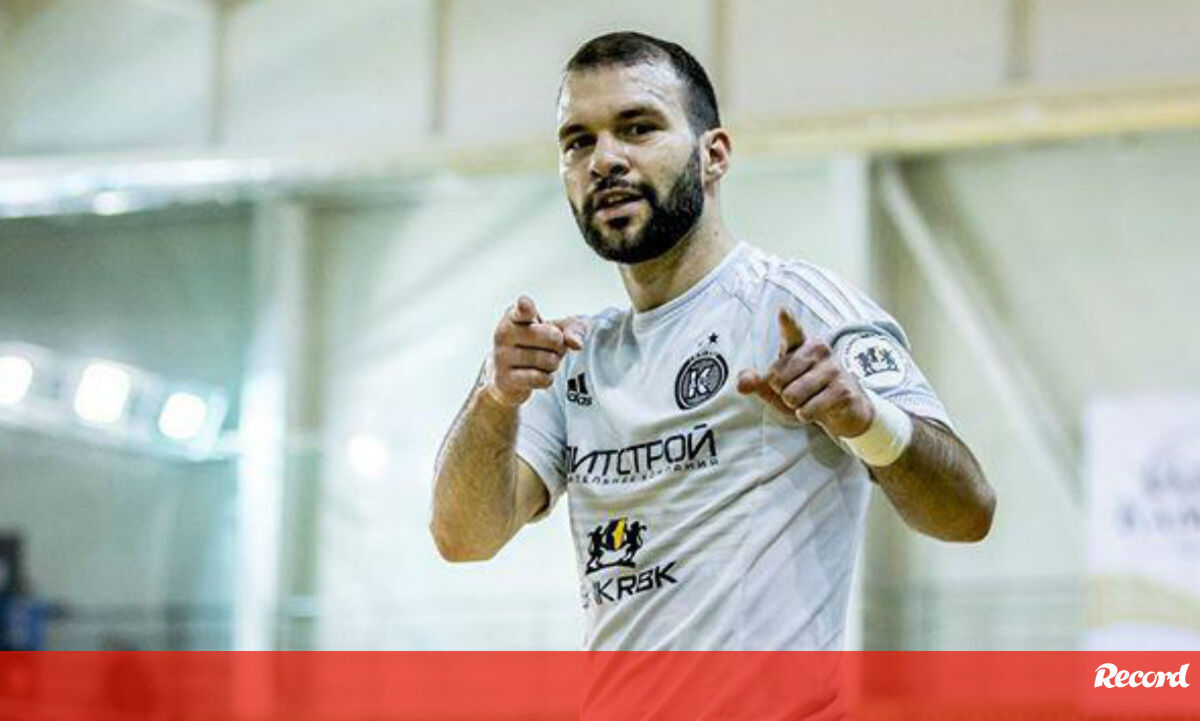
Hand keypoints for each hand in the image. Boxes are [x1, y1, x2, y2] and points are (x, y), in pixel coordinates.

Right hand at [484, 295, 587, 406]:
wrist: (510, 377)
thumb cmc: (536, 346)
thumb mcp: (555, 329)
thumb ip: (572, 328)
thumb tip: (576, 344)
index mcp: (514, 316)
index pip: (522, 310)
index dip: (526, 308)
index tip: (526, 305)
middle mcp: (504, 334)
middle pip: (553, 337)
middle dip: (560, 345)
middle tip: (551, 347)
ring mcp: (502, 357)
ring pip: (549, 360)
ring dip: (553, 364)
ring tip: (543, 361)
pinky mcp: (506, 379)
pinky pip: (541, 379)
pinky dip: (547, 379)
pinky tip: (539, 375)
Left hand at [736, 308, 873, 437]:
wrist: (845, 412)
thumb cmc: (807, 394)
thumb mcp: (776, 389)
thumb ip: (756, 383)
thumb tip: (741, 383)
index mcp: (801, 345)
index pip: (791, 331)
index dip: (787, 322)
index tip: (782, 310)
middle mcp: (819, 351)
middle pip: (776, 379)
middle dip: (781, 393)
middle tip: (800, 392)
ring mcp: (833, 369)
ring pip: (791, 396)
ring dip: (795, 406)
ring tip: (810, 400)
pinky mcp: (842, 390)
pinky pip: (807, 409)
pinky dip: (806, 415)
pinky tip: (818, 409)